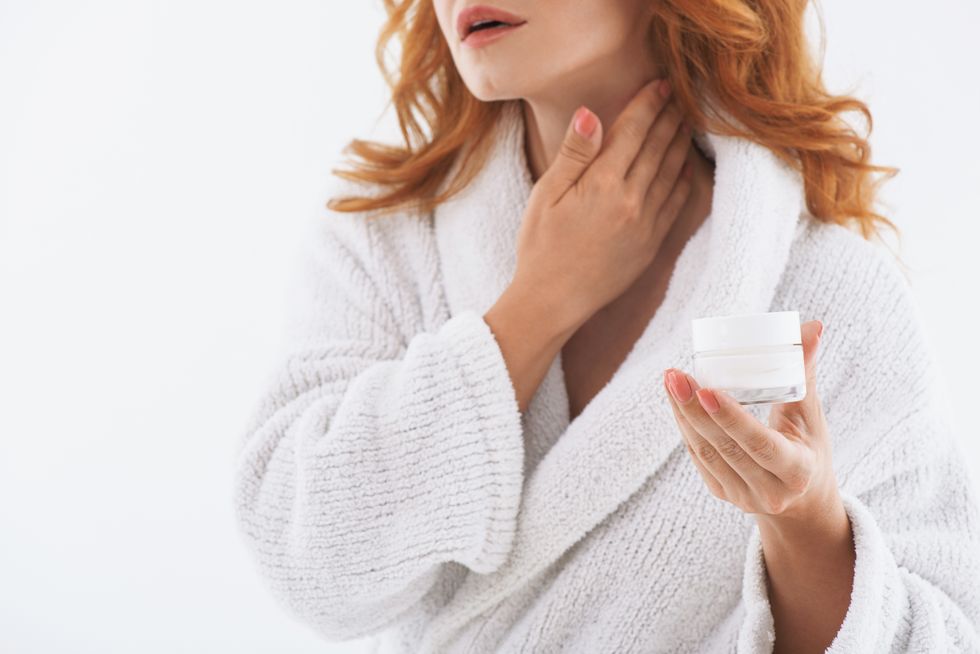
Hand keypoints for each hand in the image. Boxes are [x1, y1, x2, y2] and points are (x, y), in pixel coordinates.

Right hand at [511, 78, 693, 329]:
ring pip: (672, 171)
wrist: (553, 301)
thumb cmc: (540, 247)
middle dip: (669, 117)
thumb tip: (592, 113)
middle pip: (657, 146)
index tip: (660, 84)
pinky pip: (676, 203)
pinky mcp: (652, 244)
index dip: (648, 103)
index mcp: (602, 183)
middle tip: (679, 95)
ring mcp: (646, 223)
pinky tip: (686, 166)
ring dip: (680, 143)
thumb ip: (573, 153)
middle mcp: (632, 200)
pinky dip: (684, 179)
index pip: (633, 130)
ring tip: (685, 122)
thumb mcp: (546, 195)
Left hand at [662, 320, 840, 521]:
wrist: (804, 499)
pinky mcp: (722, 494)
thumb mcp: (811, 414)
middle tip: (676, 375)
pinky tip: (675, 401)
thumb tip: (812, 326)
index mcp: (797, 472)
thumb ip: (804, 372)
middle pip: (724, 447)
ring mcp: (742, 497)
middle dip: (694, 409)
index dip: (731, 418)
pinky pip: (698, 458)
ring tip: (671, 381)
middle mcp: (769, 492)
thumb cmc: (810, 447)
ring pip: (705, 453)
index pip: (760, 444)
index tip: (706, 389)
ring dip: (683, 415)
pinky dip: (685, 427)